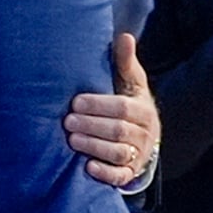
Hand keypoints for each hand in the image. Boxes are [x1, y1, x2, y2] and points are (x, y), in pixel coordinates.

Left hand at [66, 33, 159, 188]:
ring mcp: (139, 155)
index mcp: (143, 109)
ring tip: (72, 140)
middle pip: (118, 130)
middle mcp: (145, 133)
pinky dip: (105, 173)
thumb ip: (125, 62)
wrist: (144, 139)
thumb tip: (123, 36)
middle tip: (67, 121)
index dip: (98, 105)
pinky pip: (120, 176)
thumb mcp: (131, 83)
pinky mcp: (130, 173)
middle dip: (91, 125)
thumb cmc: (129, 104)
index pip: (122, 107)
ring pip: (118, 152)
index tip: (75, 101)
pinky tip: (88, 167)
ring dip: (94, 146)